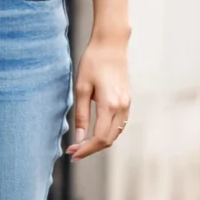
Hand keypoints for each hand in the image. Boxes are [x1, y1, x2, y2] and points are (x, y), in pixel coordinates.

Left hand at [65, 33, 130, 160]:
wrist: (111, 45)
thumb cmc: (93, 63)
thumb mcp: (81, 88)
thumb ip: (81, 115)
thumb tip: (79, 138)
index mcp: (109, 104)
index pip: (100, 138)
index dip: (86, 150)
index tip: (72, 154)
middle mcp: (122, 107)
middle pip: (108, 140)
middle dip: (91, 149)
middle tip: (73, 151)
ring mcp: (127, 104)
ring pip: (115, 134)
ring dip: (99, 142)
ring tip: (81, 144)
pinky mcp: (128, 101)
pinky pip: (119, 125)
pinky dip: (107, 133)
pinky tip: (94, 132)